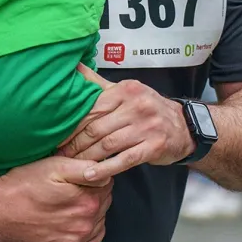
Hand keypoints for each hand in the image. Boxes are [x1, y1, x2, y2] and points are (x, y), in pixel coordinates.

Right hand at [0, 155, 112, 241]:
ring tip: (69, 203)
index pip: (106, 184)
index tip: (81, 173)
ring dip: (91, 212)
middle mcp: (85, 225)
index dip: (95, 175)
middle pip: (104, 203)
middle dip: (94, 193)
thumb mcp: (54, 166)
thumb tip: (105, 171)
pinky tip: (73, 221)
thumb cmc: (23, 186)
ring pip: (97, 222)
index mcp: (87, 202)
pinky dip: (87, 231)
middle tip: (73, 187)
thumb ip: (85, 168)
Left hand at [59, 65, 193, 175]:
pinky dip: (105, 168)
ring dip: (86, 157)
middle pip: (97, 128)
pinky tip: (90, 174)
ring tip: (71, 164)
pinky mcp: (153, 147)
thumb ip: (98, 83)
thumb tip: (74, 67)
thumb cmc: (148, 109)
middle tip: (60, 154)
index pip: (92, 109)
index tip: (57, 136)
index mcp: (126, 90)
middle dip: (75, 143)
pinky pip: (124, 160)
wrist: (183, 126)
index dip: (72, 124)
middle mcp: (137, 106)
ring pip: (108, 144)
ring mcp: (146, 127)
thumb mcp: (126, 91)